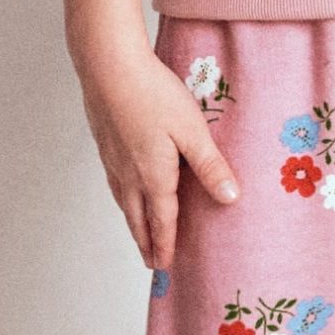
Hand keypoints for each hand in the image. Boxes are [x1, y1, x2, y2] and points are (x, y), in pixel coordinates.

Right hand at [74, 36, 240, 268]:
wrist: (108, 67)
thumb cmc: (153, 95)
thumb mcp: (192, 131)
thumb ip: (211, 166)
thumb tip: (230, 199)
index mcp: (154, 176)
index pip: (162, 221)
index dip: (166, 245)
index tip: (166, 267)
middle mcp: (129, 175)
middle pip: (138, 219)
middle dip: (146, 243)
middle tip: (150, 263)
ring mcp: (113, 161)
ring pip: (123, 203)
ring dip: (132, 224)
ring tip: (138, 234)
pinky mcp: (104, 145)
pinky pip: (114, 184)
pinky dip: (121, 200)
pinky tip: (123, 191)